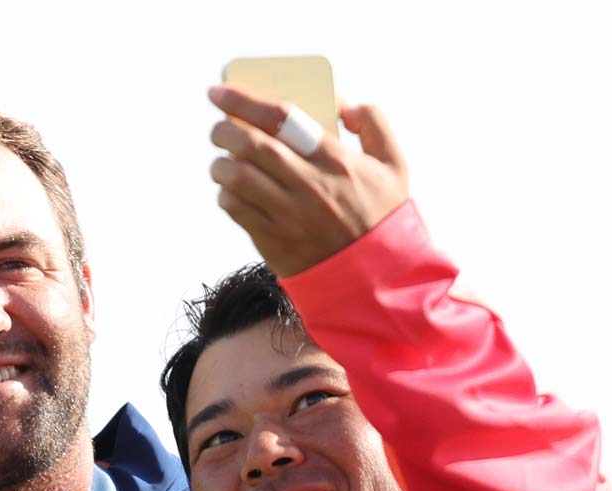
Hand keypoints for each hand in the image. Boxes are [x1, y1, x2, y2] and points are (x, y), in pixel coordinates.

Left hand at [206, 86, 410, 276]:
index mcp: (337, 161)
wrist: (377, 278)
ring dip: (221, 164)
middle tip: (219, 128)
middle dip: (224, 130)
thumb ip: (373, 123)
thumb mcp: (393, 165)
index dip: (243, 100)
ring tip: (222, 162)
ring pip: (237, 178)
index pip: (281, 118)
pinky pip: (237, 210)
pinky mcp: (275, 243)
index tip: (218, 92)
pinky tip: (231, 191)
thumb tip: (340, 101)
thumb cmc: (382, 216)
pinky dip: (226, 195)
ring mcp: (290, 217)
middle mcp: (310, 186)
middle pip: (251, 145)